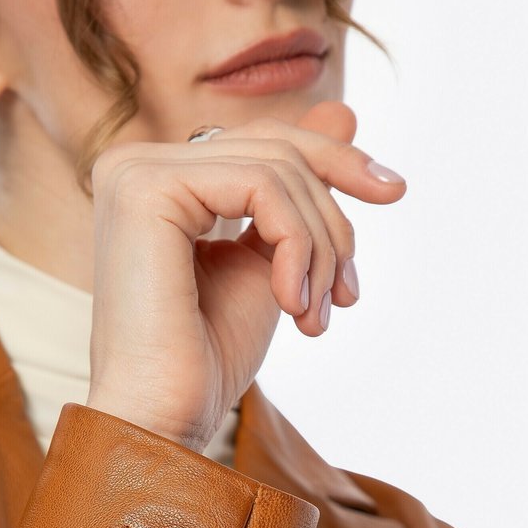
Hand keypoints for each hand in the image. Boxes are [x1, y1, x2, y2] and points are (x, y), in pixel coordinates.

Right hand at [85, 101, 405, 451]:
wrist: (162, 417)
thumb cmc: (207, 358)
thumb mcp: (273, 261)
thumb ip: (297, 194)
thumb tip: (347, 110)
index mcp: (161, 180)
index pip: (264, 143)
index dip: (334, 162)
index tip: (392, 192)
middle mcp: (137, 164)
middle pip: (275, 146)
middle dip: (333, 216)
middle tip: (350, 291)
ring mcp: (135, 171)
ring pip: (276, 169)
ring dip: (319, 248)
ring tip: (317, 314)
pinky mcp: (144, 188)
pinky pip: (259, 187)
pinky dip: (297, 246)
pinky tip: (292, 303)